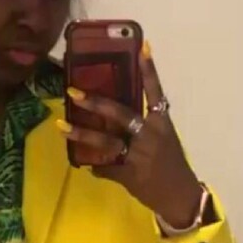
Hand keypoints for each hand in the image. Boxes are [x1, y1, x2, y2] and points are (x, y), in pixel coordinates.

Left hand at [59, 44, 202, 228]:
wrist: (180, 196)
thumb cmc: (172, 165)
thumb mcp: (164, 140)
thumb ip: (144, 128)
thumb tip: (118, 117)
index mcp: (161, 123)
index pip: (155, 91)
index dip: (148, 69)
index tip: (141, 46)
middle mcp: (149, 135)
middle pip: (121, 114)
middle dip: (96, 102)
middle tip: (73, 92)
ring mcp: (138, 155)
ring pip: (106, 141)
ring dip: (82, 134)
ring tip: (62, 126)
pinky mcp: (129, 174)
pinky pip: (106, 167)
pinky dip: (96, 166)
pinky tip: (87, 165)